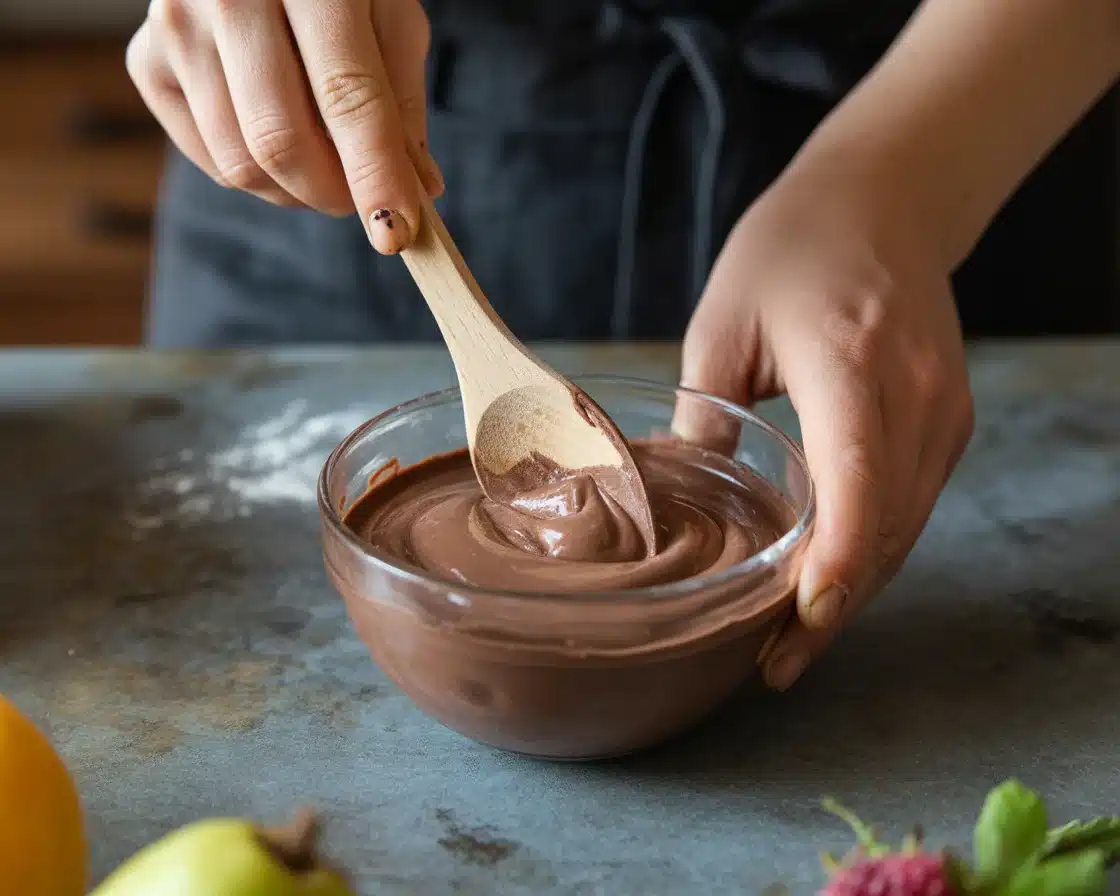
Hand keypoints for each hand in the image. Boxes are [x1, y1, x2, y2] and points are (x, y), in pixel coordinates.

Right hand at [126, 0, 442, 253]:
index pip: (346, 98)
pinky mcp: (147, 62)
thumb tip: (417, 190)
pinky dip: (257, 175)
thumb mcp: (391, 14)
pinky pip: (211, 160)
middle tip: (360, 199)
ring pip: (241, 164)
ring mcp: (176, 29)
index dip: (374, 175)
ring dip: (296, 192)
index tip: (396, 233)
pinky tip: (279, 138)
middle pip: (279, 141)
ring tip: (326, 165)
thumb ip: (402, 100)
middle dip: (332, 194)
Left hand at [678, 153, 973, 690]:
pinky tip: (824, 580)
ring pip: (903, 530)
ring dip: (851, 591)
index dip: (831, 565)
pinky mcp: (948, 421)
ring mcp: (943, 412)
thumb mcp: (721, 325)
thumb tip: (674, 501)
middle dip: (831, 606)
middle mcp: (915, 394)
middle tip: (772, 664)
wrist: (883, 201)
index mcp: (852, 361)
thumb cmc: (791, 250)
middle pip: (884, 529)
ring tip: (790, 641)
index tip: (794, 624)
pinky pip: (910, 507)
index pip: (856, 485)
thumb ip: (704, 417)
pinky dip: (870, 552)